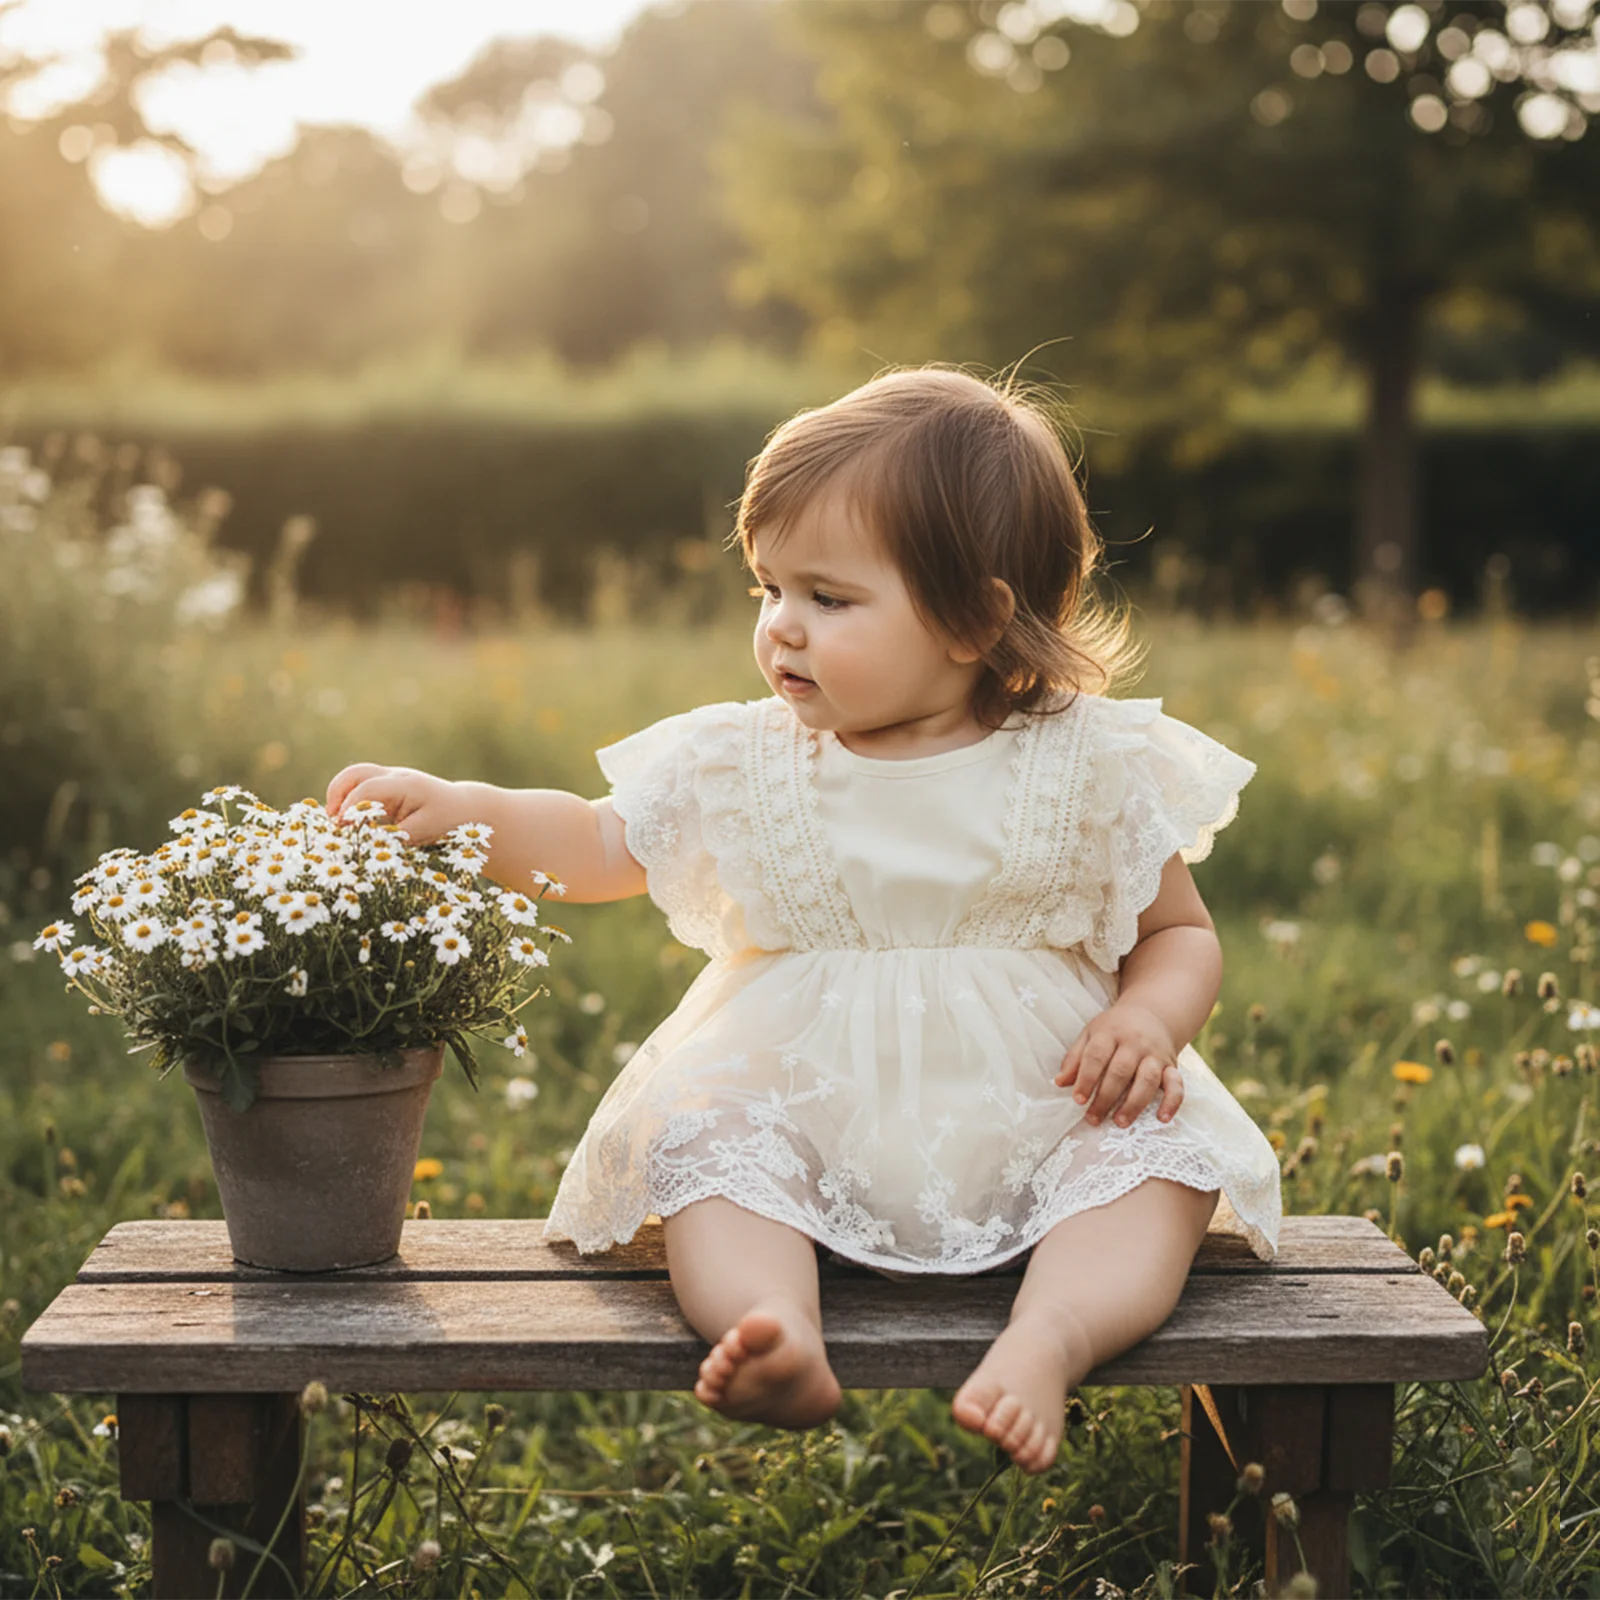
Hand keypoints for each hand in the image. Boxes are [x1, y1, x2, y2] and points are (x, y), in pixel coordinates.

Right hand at [324, 763, 462, 846]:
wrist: (466, 809)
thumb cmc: (448, 821)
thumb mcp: (425, 831)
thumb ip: (397, 836)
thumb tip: (368, 844)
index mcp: (406, 784)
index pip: (367, 790)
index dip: (350, 808)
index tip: (341, 829)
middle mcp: (395, 777)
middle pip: (356, 773)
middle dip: (337, 795)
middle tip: (332, 822)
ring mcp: (389, 780)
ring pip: (355, 777)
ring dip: (340, 797)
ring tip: (337, 824)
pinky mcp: (386, 789)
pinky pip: (360, 788)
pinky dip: (348, 802)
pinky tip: (347, 825)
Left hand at [1054, 1001, 1183, 1127]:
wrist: (1152, 1012)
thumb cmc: (1115, 1028)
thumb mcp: (1091, 1033)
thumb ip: (1075, 1058)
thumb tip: (1059, 1083)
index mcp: (1110, 1033)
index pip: (1096, 1056)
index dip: (1086, 1079)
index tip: (1077, 1099)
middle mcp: (1135, 1043)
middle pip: (1120, 1071)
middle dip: (1106, 1097)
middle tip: (1093, 1118)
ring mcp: (1155, 1054)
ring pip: (1147, 1080)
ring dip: (1134, 1104)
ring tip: (1120, 1122)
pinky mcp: (1172, 1065)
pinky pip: (1177, 1084)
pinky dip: (1172, 1102)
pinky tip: (1162, 1118)